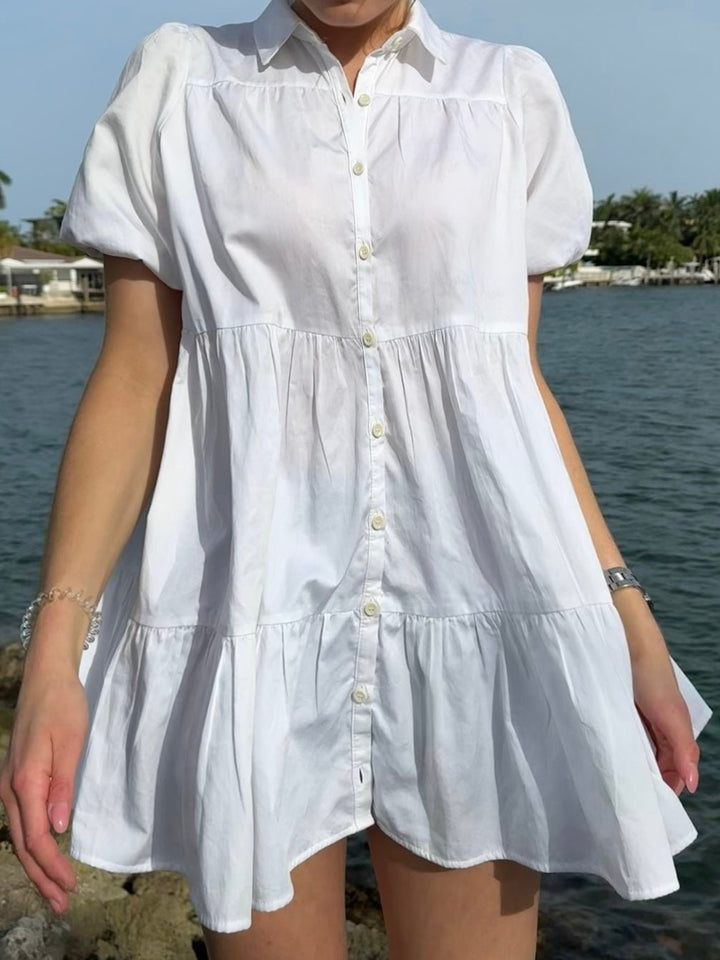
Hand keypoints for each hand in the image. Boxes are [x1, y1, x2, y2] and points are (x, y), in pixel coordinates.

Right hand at [0, 655, 87, 913]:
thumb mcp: (70, 743)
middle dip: (42, 877)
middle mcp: (10, 788)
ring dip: (36, 865)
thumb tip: (56, 830)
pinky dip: (31, 845)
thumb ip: (62, 787)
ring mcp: (9, 784)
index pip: (35, 838)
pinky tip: (42, 856)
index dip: (51, 867)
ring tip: (54, 891)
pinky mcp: (15, 779)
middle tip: (62, 904)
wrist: (46, 678)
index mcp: (25, 781)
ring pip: (19, 835)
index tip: (70, 888)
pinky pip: (20, 821)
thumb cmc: (63, 706)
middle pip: (23, 844)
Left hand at [629, 638, 699, 796]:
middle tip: (627, 801)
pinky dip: (616, 750)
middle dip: (646, 782)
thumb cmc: (651, 676)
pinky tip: (605, 759)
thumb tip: (693, 783)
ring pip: (637, 754)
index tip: (651, 809)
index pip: (674, 772)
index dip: (667, 789)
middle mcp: (656, 729)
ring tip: (615, 785)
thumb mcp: (671, 715)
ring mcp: (636, 721)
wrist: (624, 641)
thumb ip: (683, 749)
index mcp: (674, 731)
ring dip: (630, 768)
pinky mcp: (616, 712)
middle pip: (656, 766)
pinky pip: (620, 739)